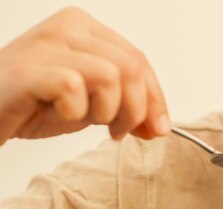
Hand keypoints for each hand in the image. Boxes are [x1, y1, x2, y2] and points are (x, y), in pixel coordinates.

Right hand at [0, 7, 169, 144]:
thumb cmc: (35, 104)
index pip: (139, 60)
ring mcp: (46, 45)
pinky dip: (75, 111)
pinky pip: (73, 86)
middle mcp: (68, 27)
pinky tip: (62, 114)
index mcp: (86, 29)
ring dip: (107, 111)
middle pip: (132, 68)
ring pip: (111, 76)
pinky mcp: (27, 69)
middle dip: (136, 110)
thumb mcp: (92, 104)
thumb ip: (126, 106)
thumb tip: (159, 126)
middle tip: (118, 132)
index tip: (157, 128)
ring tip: (86, 121)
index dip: (155, 99)